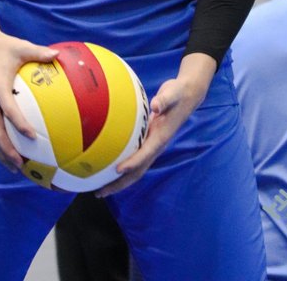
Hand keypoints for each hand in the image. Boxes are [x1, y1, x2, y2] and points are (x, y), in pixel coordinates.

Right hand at [0, 1, 58, 171]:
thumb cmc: (4, 46)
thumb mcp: (21, 47)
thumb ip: (39, 52)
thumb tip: (59, 54)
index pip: (8, 109)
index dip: (19, 124)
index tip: (32, 136)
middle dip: (6, 149)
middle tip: (21, 164)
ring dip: (0, 152)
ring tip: (15, 167)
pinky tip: (9, 153)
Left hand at [95, 53, 215, 197]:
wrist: (186, 95)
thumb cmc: (178, 93)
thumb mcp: (172, 93)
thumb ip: (163, 100)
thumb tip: (156, 105)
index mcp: (161, 137)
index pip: (145, 154)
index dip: (132, 163)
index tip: (117, 170)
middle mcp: (156, 145)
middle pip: (138, 170)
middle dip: (120, 183)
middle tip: (100, 192)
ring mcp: (151, 144)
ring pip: (135, 168)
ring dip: (119, 180)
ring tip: (100, 188)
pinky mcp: (148, 140)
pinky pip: (134, 157)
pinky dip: (122, 165)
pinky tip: (108, 166)